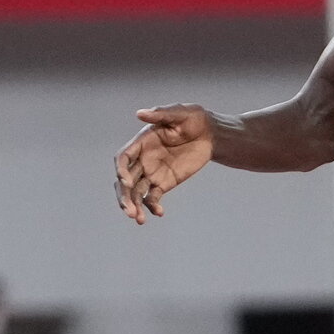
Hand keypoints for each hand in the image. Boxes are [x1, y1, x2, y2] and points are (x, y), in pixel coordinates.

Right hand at [116, 105, 215, 221]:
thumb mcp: (180, 113)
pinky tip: (159, 213)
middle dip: (124, 196)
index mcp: (141, 142)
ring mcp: (152, 173)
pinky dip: (153, 206)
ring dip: (135, 206)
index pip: (123, 158)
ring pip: (136, 192)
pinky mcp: (164, 183)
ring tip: (139, 220)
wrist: (212, 135)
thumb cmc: (195, 119)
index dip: (121, 170)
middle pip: (125, 181)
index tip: (126, 181)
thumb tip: (140, 113)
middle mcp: (142, 159)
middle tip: (128, 211)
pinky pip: (153, 197)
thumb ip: (160, 114)